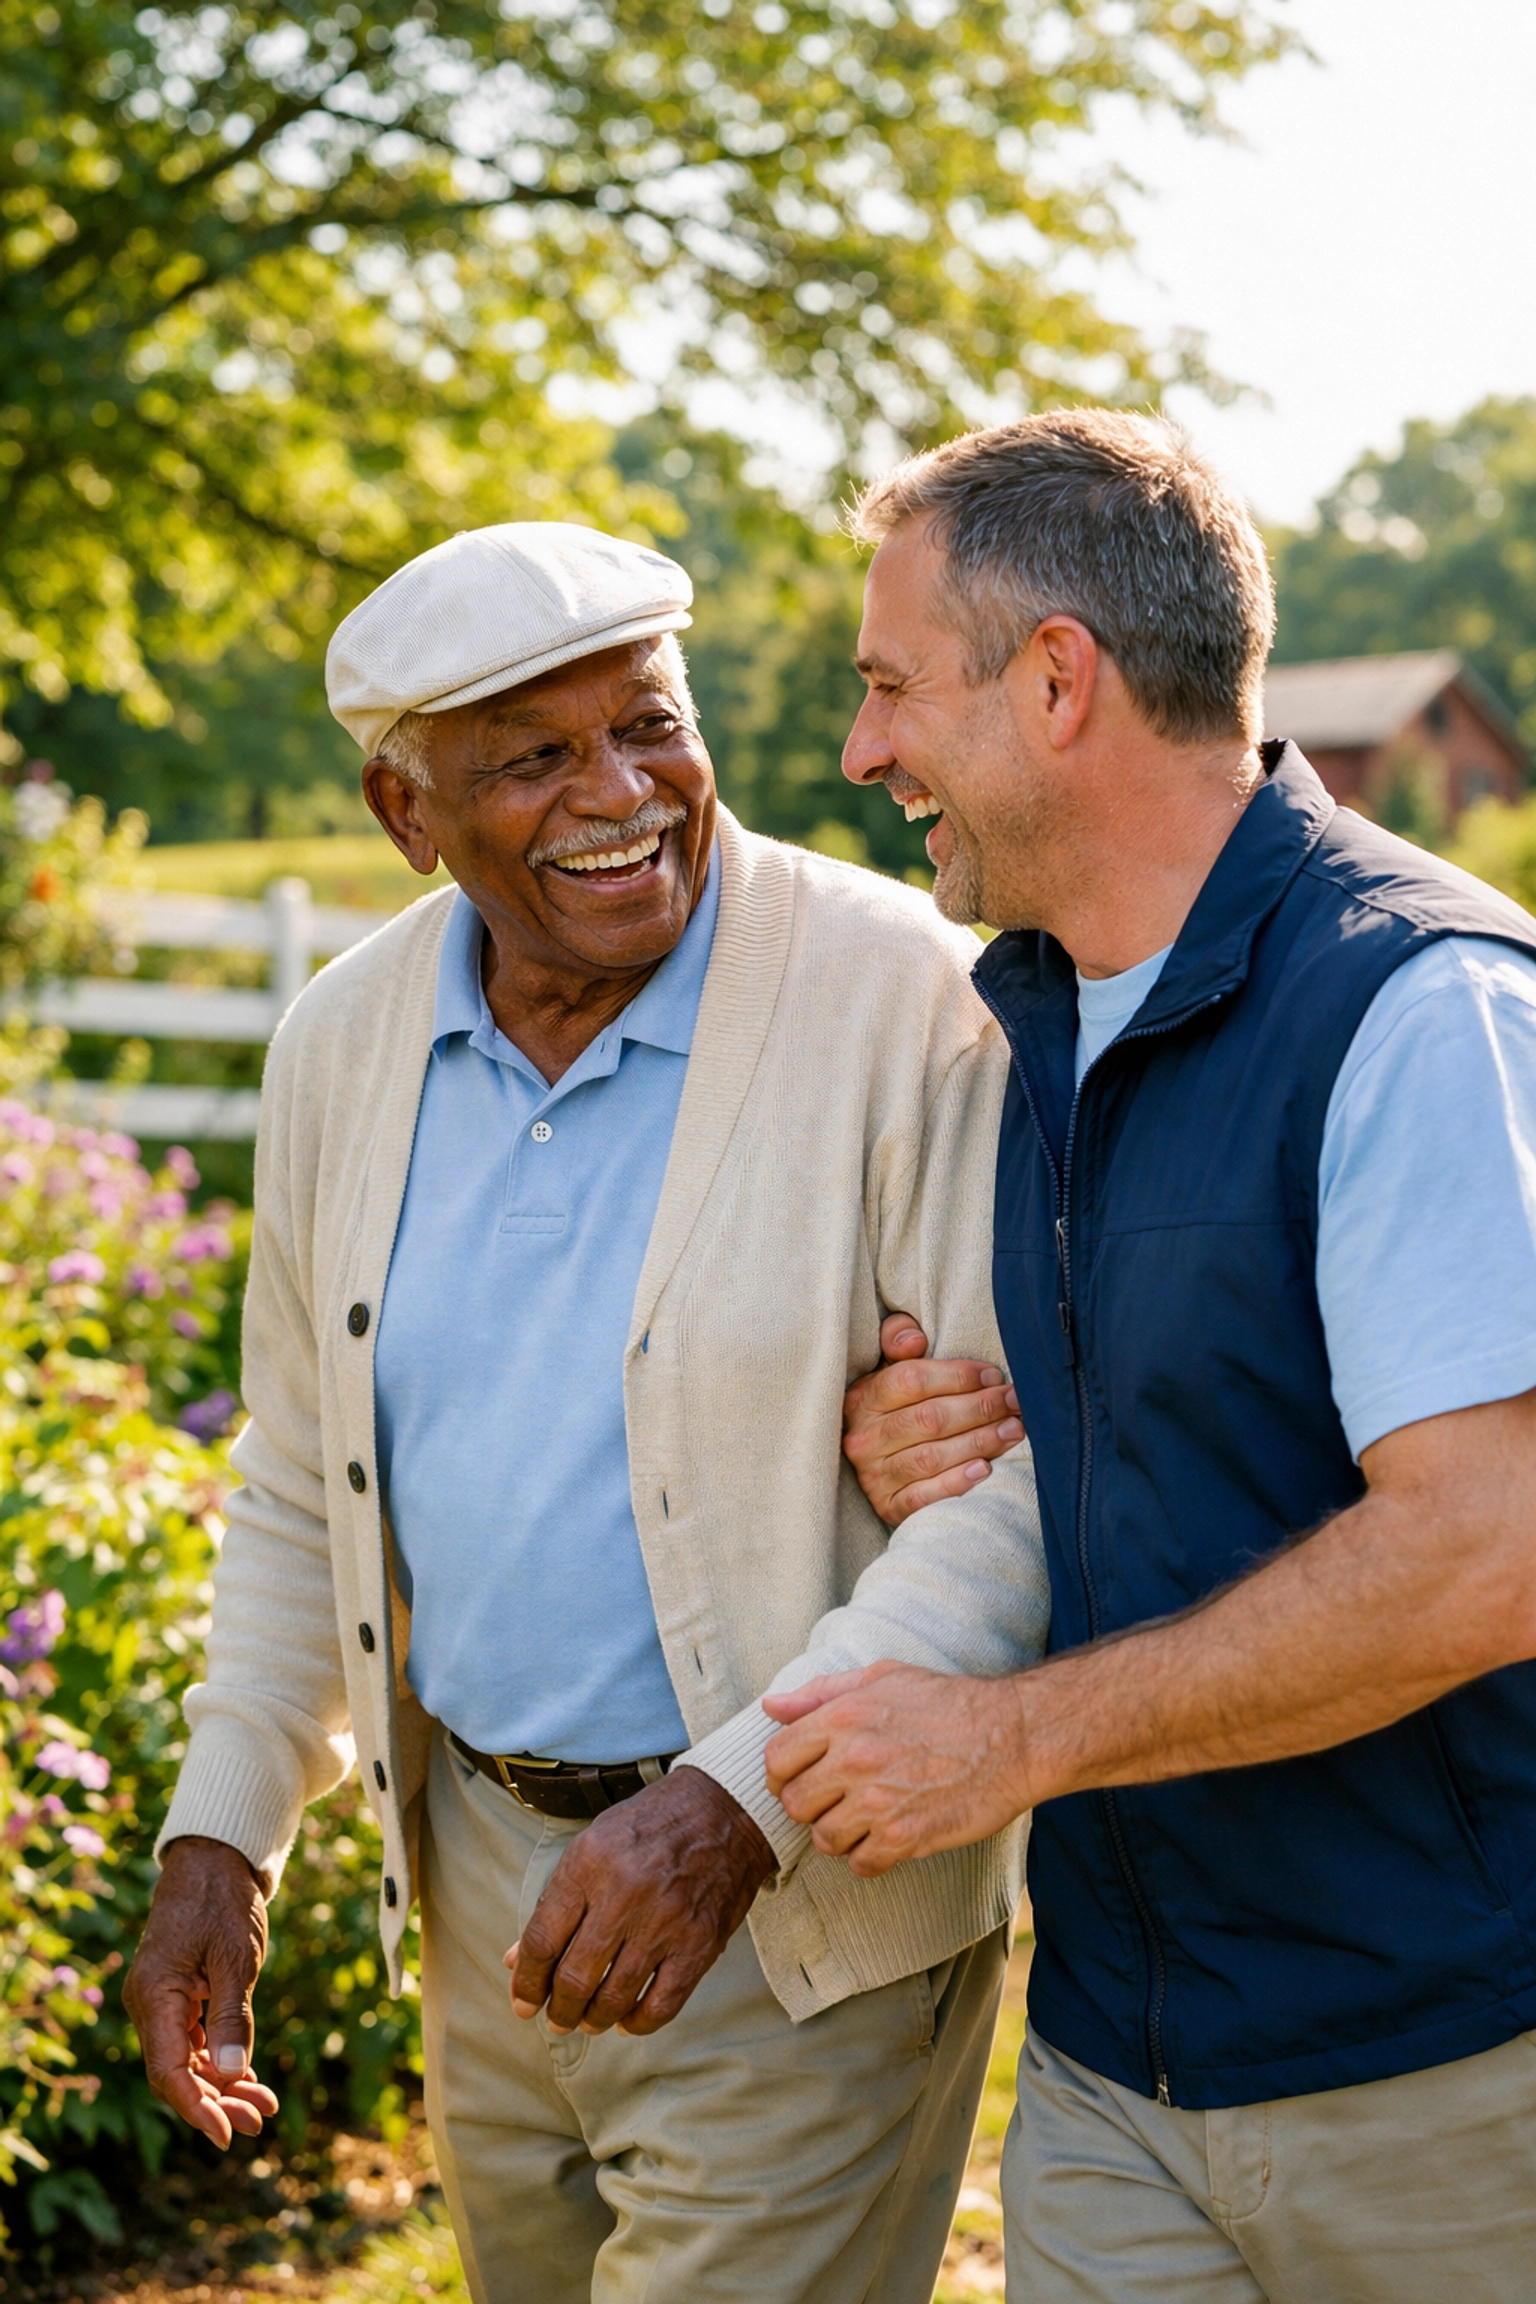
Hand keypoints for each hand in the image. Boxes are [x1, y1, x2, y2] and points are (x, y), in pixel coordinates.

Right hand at [123, 1836, 277, 2149]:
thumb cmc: (223, 1901)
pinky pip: (193, 2042)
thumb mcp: (236, 1958)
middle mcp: (150, 2005)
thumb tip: (228, 2077)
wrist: (214, 1860)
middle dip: (216, 2102)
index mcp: (154, 1996)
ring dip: (221, 2087)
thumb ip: (231, 2018)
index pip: (168, 2071)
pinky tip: (248, 2080)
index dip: (196, 2108)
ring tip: (262, 2107)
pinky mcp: (179, 1996)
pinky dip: (218, 2061)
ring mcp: (162, 2002)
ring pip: (187, 2061)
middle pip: (177, 2073)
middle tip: (258, 2121)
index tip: (226, 2135)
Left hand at [505, 1767, 775, 2037]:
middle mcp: (623, 1894)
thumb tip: (515, 1960)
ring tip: (588, 2022)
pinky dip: (640, 2022)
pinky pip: (662, 2003)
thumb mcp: (593, 1844)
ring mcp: (664, 1921)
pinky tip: (628, 2021)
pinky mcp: (700, 1943)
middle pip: (575, 1977)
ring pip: (615, 1997)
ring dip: (594, 2019)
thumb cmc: (650, 1825)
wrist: (726, 1808)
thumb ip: (556, 1902)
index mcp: (589, 1863)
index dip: (527, 1983)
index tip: (523, 2005)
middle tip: (556, 2020)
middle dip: (559, 2010)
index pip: (542, 1941)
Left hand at [763, 1661, 1028, 1876]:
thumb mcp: (884, 1678)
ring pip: (823, 1839)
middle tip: (835, 1798)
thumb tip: (772, 1706)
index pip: (776, 1758)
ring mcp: (878, 1802)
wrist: (1011, 1737)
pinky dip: (868, 1857)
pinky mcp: (905, 1838)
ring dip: (839, 1833)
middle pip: (794, 1803)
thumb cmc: (948, 1703)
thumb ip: (822, 1693)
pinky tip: (886, 1836)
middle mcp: (854, 1760)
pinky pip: (860, 1865)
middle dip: (809, 1804)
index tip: (798, 1777)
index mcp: (843, 1717)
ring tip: (863, 1817)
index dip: (782, 1772)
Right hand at [845, 1313, 1023, 1526]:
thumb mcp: (887, 1368)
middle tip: (1015, 1402)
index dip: (958, 1376)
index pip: (911, 1380)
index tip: (994, 1376)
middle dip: (980, 1408)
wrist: (873, 1467)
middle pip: (928, 1419)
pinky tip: (984, 1469)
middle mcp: (864, 1438)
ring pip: (931, 1457)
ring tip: (1014, 1430)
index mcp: (862, 1398)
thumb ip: (896, 1339)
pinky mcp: (887, 1507)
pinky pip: (923, 1497)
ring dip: (979, 1442)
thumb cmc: (895, 1409)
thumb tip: (915, 1340)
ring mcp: (874, 1476)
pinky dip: (955, 1483)